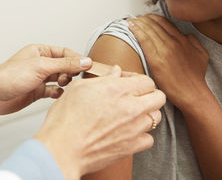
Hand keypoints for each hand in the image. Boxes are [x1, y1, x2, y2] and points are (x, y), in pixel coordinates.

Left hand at [0, 44, 91, 115]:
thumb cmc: (9, 76)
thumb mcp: (42, 67)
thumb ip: (65, 64)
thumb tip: (85, 61)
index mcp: (40, 51)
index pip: (65, 52)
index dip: (77, 59)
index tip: (88, 67)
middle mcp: (40, 63)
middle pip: (64, 66)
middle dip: (71, 72)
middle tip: (72, 79)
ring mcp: (39, 78)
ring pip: (60, 79)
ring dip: (65, 83)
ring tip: (64, 86)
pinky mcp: (37, 92)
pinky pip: (53, 91)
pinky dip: (57, 93)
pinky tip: (57, 94)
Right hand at [34, 66, 165, 178]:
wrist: (62, 149)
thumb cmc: (65, 120)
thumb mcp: (79, 88)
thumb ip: (103, 78)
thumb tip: (115, 72)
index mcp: (117, 89)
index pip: (146, 80)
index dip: (140, 81)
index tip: (133, 85)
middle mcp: (130, 107)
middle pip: (159, 97)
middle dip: (150, 95)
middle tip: (138, 98)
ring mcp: (134, 128)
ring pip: (156, 117)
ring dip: (147, 115)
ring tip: (132, 116)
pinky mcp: (132, 146)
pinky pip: (149, 139)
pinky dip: (142, 136)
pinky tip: (129, 133)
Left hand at [128, 14, 208, 108]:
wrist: (193, 93)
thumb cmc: (196, 78)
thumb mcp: (201, 55)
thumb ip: (194, 42)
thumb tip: (187, 35)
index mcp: (183, 40)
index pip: (165, 23)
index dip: (153, 18)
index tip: (146, 17)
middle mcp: (173, 42)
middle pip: (155, 24)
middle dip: (143, 19)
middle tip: (135, 18)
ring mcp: (164, 50)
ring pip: (148, 30)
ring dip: (137, 23)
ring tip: (130, 20)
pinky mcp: (156, 59)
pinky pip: (144, 40)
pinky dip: (136, 31)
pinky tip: (130, 27)